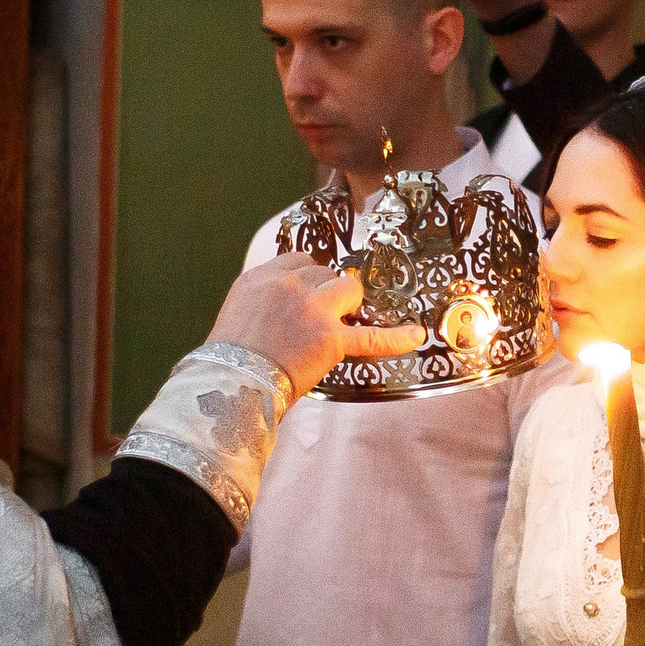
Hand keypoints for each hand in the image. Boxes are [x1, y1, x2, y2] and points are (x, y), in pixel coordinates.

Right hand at [207, 254, 422, 395]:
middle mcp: (288, 285)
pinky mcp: (331, 338)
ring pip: (348, 288)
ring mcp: (312, 309)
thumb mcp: (238, 311)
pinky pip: (372, 335)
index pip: (299, 261)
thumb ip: (264, 297)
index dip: (308, 280)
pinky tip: (416, 335)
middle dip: (327, 294)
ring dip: (348, 304)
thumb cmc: (228, 359)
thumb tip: (284, 304)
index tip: (307, 295)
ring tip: (338, 324)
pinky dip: (397, 337)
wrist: (229, 384)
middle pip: (324, 274)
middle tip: (317, 320)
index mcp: (262, 277)